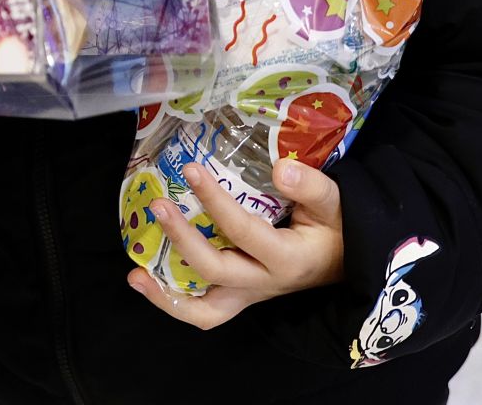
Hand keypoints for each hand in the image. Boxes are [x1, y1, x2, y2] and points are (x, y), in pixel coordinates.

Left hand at [127, 158, 345, 328]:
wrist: (346, 264)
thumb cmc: (337, 230)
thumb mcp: (335, 204)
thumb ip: (312, 186)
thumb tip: (281, 169)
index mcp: (287, 258)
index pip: (243, 231)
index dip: (215, 200)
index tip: (190, 169)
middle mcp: (264, 283)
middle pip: (215, 271)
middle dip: (182, 239)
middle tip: (158, 205)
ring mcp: (249, 296)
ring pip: (204, 312)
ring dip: (167, 295)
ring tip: (135, 274)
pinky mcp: (238, 298)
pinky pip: (203, 311)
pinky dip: (173, 301)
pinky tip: (145, 279)